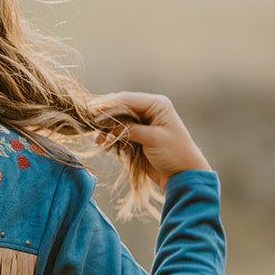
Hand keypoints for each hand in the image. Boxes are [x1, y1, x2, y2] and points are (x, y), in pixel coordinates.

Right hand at [92, 91, 211, 188]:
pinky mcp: (137, 136)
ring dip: (106, 129)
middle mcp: (149, 110)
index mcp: (157, 104)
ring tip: (98, 140)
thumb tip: (106, 123)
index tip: (91, 112)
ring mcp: (142, 123)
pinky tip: (104, 145)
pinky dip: (110, 137)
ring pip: (117, 120)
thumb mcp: (153, 139)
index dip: (108, 104)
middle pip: (119, 107)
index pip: (127, 99)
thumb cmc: (175, 154)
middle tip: (91, 125)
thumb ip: (129, 129)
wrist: (184, 175)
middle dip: (105, 117)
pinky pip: (118, 132)